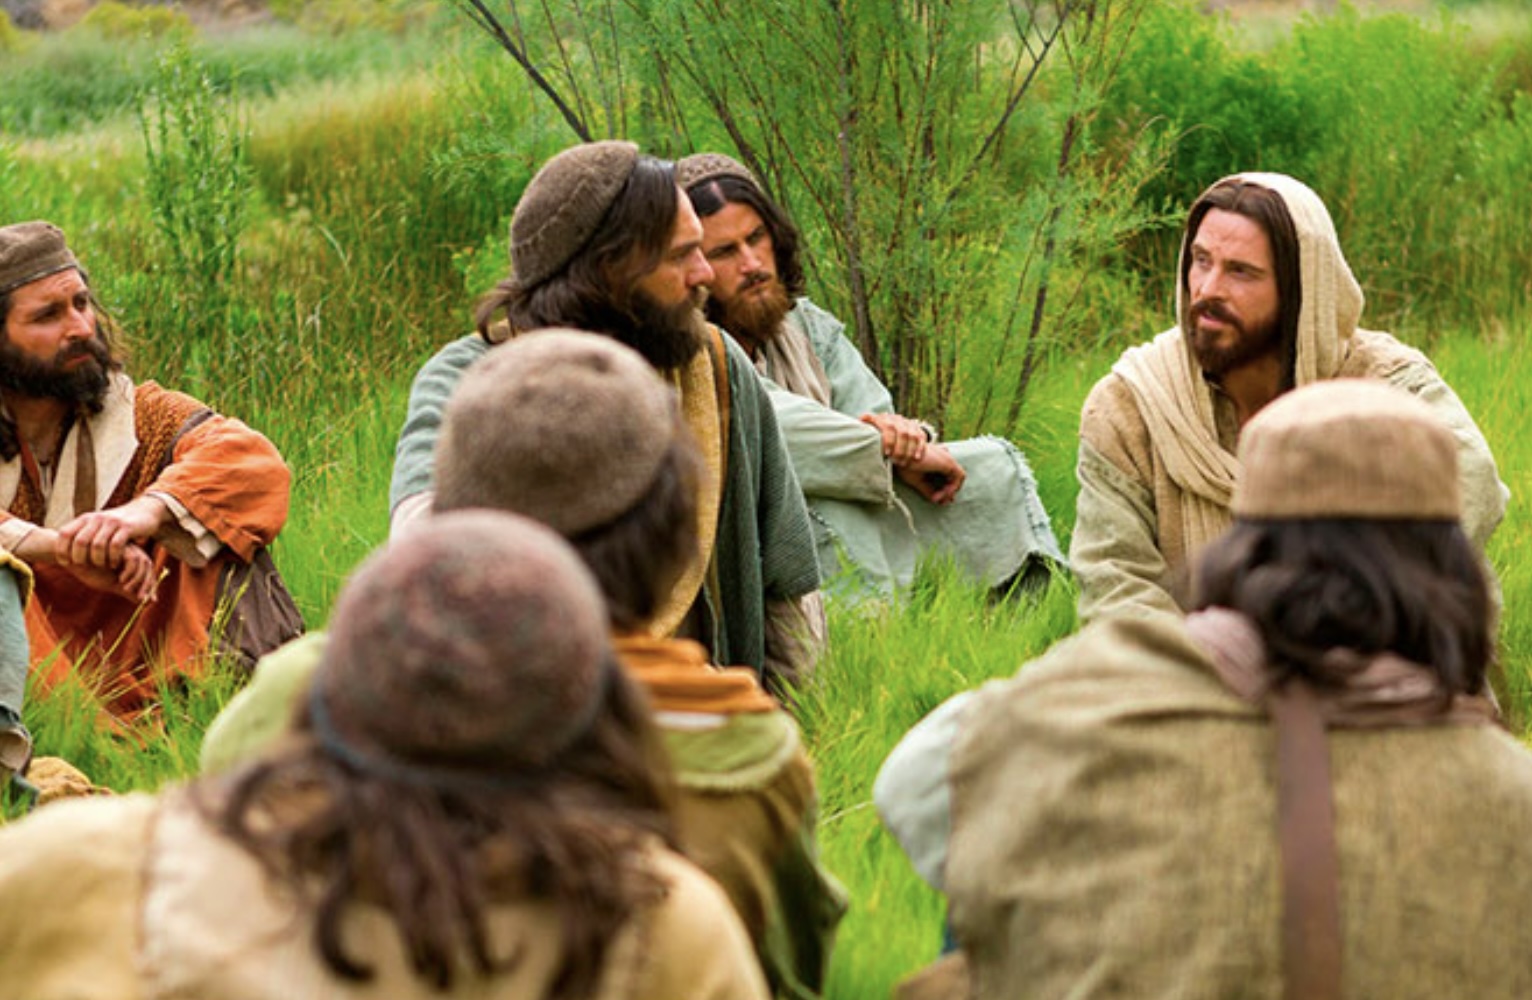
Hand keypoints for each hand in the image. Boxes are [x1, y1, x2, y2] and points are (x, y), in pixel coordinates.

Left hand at [55, 496, 169, 569]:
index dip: (61, 550)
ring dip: (98, 560)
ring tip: (102, 566)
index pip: (65, 533)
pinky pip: (116, 545)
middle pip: (80, 542)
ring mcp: (112, 522)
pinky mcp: (127, 527)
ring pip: (98, 545)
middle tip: (86, 567)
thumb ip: (80, 534)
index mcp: (85, 518)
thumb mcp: (95, 525)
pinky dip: (113, 558)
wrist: (142, 512)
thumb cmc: (115, 526)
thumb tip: (58, 549)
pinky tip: (114, 564)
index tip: (66, 563)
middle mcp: (97, 518)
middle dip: (80, 558)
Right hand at [57, 543, 157, 602]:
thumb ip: (128, 590)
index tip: (150, 600)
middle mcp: (129, 550)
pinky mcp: (117, 545)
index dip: (151, 585)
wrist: (69, 558)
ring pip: (142, 561)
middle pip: (147, 564)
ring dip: (137, 578)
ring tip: (126, 589)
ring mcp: (124, 546)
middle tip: (141, 598)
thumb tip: (147, 603)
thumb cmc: (89, 570)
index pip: (148, 571)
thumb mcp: (111, 583)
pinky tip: (120, 580)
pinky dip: (129, 571)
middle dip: (148, 583)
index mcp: (130, 559)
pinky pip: (131, 557)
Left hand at [860, 412, 927, 464]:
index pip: (888, 426)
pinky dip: (919, 448)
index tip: (886, 454)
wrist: (894, 434)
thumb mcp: (872, 434)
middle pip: (902, 432)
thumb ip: (868, 431)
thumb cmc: (878, 438)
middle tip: (895, 461)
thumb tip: (859, 424)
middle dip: (899, 448)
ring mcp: (909, 423)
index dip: (888, 440)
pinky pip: (921, 438)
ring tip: (903, 463)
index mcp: (884, 418)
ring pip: (913, 436)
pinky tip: (916, 458)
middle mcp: (898, 419)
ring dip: (908, 451)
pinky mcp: (918, 429)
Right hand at [894, 444, 964, 504]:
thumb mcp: (918, 481)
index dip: (946, 490)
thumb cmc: (906, 464)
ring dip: (950, 491)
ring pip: (958, 478)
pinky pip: (959, 477)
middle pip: (954, 478)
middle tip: (941, 502)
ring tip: (939, 498)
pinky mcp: (949, 462)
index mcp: (936, 461)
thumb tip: (935, 500)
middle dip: (949, 492)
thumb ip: (928, 490)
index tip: (938, 500)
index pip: (948, 477)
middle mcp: (944, 458)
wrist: (901, 456)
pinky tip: (943, 493)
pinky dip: (953, 487)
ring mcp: (948, 459)